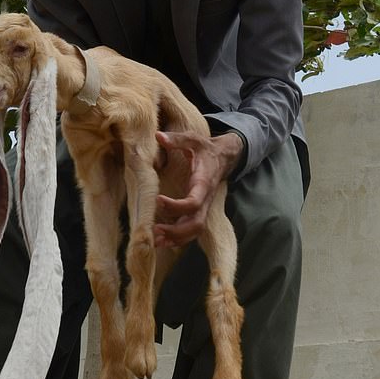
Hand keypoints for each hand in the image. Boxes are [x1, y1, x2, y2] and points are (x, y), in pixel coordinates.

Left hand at [153, 130, 243, 247]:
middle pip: (195, 224)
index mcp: (203, 183)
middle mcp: (205, 200)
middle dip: (176, 231)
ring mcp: (203, 208)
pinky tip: (162, 242)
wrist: (224, 158)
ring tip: (155, 241)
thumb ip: (177, 139)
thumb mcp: (193, 140)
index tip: (158, 200)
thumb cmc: (206, 149)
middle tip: (155, 231)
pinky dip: (178, 240)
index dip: (176, 206)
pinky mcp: (199, 212)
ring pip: (194, 232)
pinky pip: (191, 232)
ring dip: (176, 239)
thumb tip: (158, 136)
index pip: (194, 202)